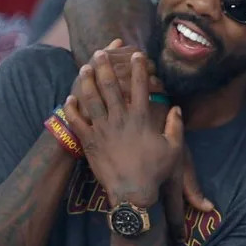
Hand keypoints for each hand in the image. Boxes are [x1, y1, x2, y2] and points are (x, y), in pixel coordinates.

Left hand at [65, 50, 181, 207]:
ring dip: (87, 81)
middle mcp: (120, 119)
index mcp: (141, 118)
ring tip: (85, 68)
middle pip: (110, 86)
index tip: (137, 55)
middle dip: (106, 66)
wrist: (132, 193)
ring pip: (92, 99)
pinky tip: (69, 99)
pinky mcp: (89, 141)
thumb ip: (176, 126)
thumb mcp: (173, 149)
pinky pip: (77, 121)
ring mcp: (102, 129)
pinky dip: (72, 109)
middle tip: (101, 52)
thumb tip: (176, 108)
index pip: (140, 86)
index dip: (139, 68)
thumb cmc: (155, 171)